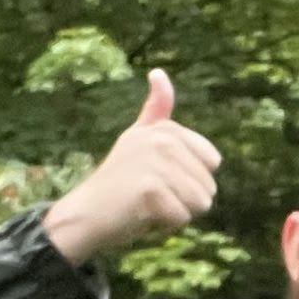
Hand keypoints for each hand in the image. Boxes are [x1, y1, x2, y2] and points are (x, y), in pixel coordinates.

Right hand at [42, 68, 221, 261]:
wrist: (85, 214)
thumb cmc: (118, 184)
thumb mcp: (138, 140)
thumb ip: (155, 111)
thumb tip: (159, 72)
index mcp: (165, 129)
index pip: (213, 163)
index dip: (191, 180)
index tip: (159, 178)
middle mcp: (161, 139)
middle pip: (209, 186)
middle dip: (185, 201)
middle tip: (151, 197)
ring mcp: (155, 162)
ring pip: (200, 203)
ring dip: (177, 214)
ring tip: (148, 206)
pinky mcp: (150, 188)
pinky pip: (182, 217)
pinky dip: (165, 226)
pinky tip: (141, 217)